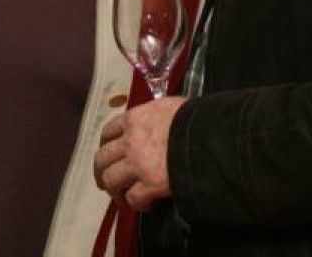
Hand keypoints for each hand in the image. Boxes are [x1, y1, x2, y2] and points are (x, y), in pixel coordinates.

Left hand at [94, 96, 185, 210]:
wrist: (210, 136)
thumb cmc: (196, 118)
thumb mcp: (172, 107)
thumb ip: (156, 116)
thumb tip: (157, 124)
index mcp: (135, 119)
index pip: (108, 131)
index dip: (105, 144)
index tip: (108, 154)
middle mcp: (130, 141)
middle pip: (102, 159)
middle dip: (101, 172)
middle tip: (106, 182)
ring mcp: (138, 164)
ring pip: (111, 180)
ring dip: (115, 190)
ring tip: (125, 197)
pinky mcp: (149, 184)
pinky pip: (133, 198)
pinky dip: (137, 203)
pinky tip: (148, 204)